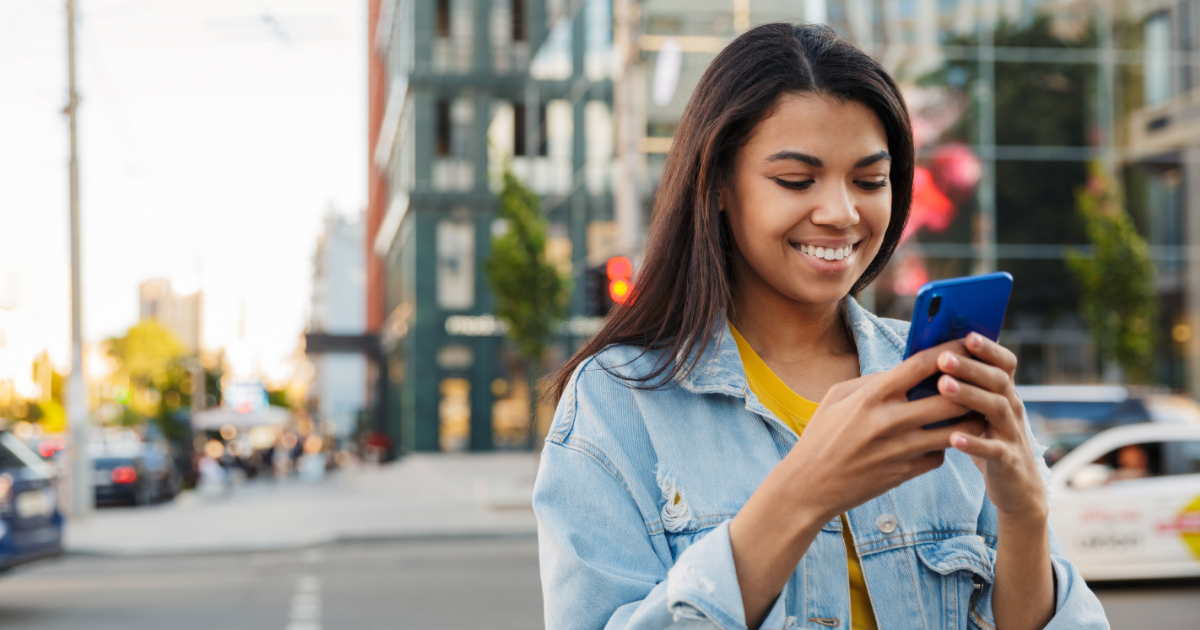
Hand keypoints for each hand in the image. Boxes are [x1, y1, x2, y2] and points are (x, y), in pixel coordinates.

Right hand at [779, 341, 986, 521]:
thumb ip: (873, 381)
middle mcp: (889, 421)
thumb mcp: (837, 397)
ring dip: (968, 419)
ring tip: (973, 409)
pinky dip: (944, 446)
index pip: (921, 365)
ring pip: (955, 431)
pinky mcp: (906, 473)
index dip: (950, 350)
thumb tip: (905, 371)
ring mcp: (900, 450)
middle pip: (951, 399)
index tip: (966, 343)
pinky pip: (939, 455)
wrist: (809, 486)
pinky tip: (941, 439)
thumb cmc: (821, 436)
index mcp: (871, 396)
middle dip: (970, 387)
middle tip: (980, 380)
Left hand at [934, 333, 1047, 520]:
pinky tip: (953, 438)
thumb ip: (964, 387)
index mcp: (1003, 392)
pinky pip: (993, 450)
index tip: (967, 334)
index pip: (1004, 363)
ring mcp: (1012, 433)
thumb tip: (928, 358)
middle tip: (943, 358)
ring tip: (943, 387)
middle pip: (997, 380)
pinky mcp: (1008, 460)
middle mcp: (1011, 408)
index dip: (989, 348)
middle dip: (970, 367)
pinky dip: (974, 443)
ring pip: (996, 408)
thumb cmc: (987, 439)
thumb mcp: (979, 411)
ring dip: (970, 395)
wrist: (1017, 487)